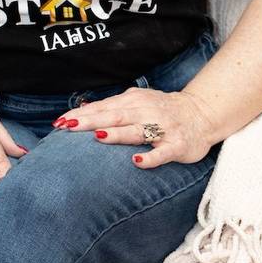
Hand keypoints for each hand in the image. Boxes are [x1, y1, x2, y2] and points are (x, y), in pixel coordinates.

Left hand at [53, 87, 217, 167]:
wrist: (201, 113)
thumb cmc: (162, 110)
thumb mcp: (137, 102)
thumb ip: (113, 107)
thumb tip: (82, 110)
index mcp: (134, 100)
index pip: (103, 106)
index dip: (81, 114)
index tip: (59, 121)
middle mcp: (146, 111)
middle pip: (115, 115)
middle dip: (90, 121)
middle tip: (68, 126)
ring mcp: (162, 128)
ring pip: (136, 130)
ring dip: (117, 133)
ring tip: (99, 136)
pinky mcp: (177, 145)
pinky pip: (162, 152)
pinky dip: (150, 157)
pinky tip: (137, 161)